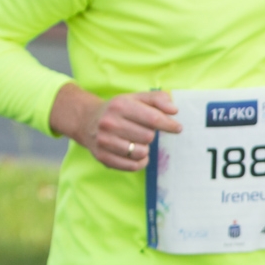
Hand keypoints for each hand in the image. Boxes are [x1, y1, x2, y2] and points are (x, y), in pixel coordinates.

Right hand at [49, 83, 180, 171]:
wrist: (87, 120)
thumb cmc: (119, 109)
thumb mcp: (136, 98)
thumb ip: (158, 99)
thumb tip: (174, 110)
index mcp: (120, 105)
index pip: (153, 119)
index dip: (169, 125)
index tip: (177, 128)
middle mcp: (110, 123)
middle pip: (148, 137)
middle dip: (151, 134)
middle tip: (144, 131)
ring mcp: (104, 141)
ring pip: (141, 152)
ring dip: (145, 148)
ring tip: (137, 141)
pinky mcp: (102, 157)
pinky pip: (132, 166)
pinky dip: (140, 161)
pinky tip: (137, 154)